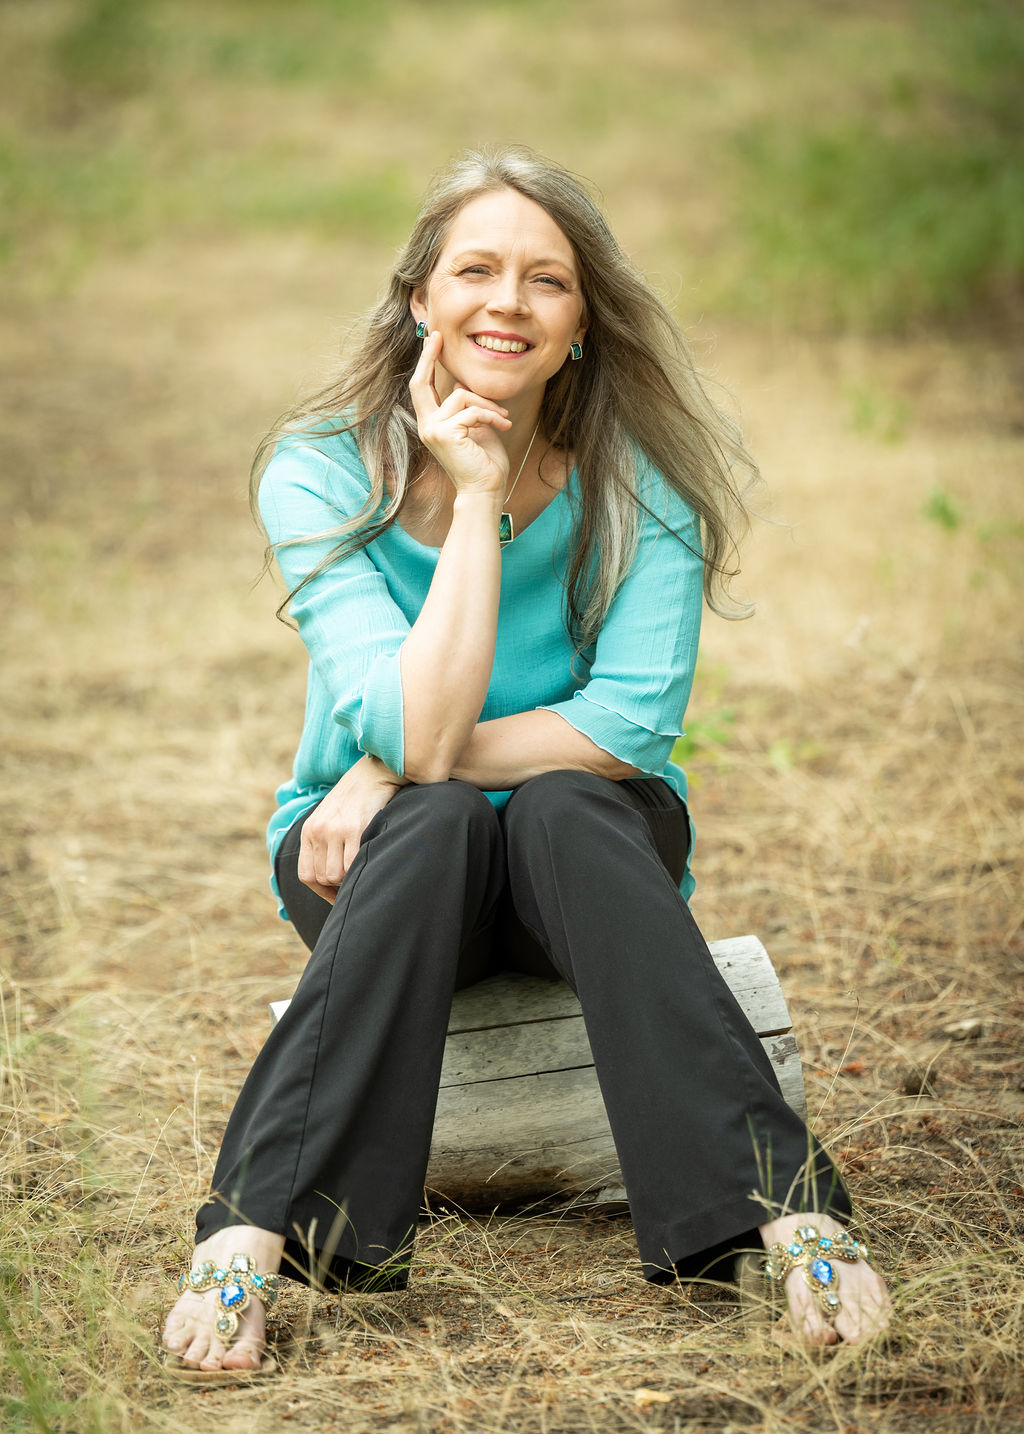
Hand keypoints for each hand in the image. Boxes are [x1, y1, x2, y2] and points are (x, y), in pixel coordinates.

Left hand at [298, 756, 407, 901]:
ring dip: (349, 879)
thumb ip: (325, 842)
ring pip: (336, 875)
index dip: (321, 891)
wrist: (373, 772)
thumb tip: (330, 878)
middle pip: (322, 878)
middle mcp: (318, 831)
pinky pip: (353, 864)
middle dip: (338, 886)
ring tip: (362, 869)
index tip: (336, 895)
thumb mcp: (330, 817)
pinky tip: (369, 863)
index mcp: (309, 830)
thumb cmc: (356, 799)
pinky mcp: (354, 828)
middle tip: (354, 880)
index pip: (306, 874)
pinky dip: (360, 870)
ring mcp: (335, 830)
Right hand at [409, 331, 511, 495]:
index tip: (433, 339)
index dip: (425, 363)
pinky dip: (492, 416)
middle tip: (438, 336)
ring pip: (461, 396)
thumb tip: (459, 384)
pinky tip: (504, 426)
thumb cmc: (485, 462)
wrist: (486, 490)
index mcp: (432, 424)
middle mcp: (426, 426)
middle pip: (420, 383)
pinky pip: (472, 411)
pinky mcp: (445, 434)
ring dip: (488, 405)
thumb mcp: (476, 427)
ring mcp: (433, 430)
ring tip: (503, 419)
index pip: (421, 388)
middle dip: (429, 357)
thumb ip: (466, 407)